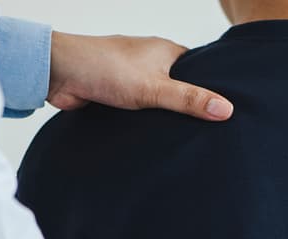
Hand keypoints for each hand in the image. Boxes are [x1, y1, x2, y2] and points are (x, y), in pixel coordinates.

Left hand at [47, 32, 233, 119]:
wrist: (58, 73)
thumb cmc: (103, 68)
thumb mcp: (155, 88)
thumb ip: (190, 100)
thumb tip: (227, 109)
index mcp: (166, 51)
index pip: (201, 69)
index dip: (214, 88)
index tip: (229, 109)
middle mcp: (151, 61)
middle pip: (181, 86)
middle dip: (191, 106)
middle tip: (211, 130)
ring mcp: (134, 77)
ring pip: (159, 99)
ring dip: (166, 115)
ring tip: (189, 138)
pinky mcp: (118, 93)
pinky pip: (141, 109)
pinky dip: (147, 120)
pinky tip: (156, 136)